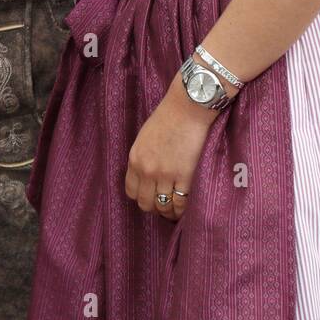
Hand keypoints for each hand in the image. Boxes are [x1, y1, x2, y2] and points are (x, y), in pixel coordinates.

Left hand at [125, 78, 214, 221]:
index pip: (131, 192)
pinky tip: (187, 207)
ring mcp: (166, 175)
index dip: (141, 198)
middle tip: (165, 206)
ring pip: (163, 206)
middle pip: (145, 203)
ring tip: (176, 211)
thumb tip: (147, 177)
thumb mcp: (145, 137)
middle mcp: (147, 170)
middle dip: (154, 208)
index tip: (151, 198)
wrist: (188, 108)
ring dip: (169, 212)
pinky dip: (183, 209)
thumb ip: (143, 158)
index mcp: (135, 159)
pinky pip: (181, 203)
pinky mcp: (185, 176)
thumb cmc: (168, 117)